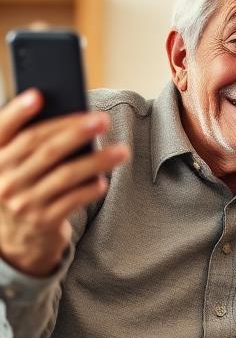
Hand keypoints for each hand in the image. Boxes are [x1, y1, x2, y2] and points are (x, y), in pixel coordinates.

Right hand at [0, 90, 130, 275]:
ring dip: (97, 160)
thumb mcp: (15, 169)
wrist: (16, 242)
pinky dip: (90, 188)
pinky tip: (104, 180)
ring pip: (65, 174)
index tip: (38, 95)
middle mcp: (2, 180)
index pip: (1, 131)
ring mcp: (22, 203)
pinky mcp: (42, 221)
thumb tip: (73, 121)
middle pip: (43, 149)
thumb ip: (31, 147)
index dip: (17, 112)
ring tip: (122, 151)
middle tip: (102, 120)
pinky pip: (72, 200)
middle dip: (75, 132)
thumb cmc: (23, 191)